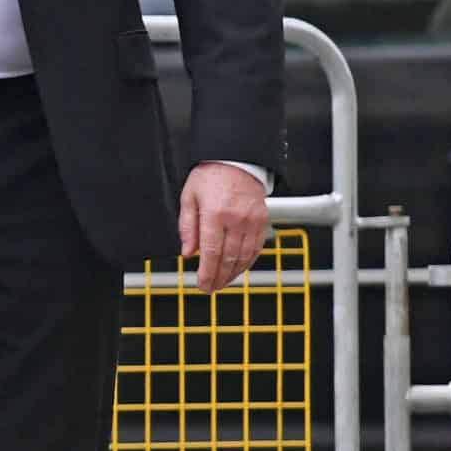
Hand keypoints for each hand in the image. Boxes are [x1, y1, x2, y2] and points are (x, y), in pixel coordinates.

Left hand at [179, 161, 268, 293]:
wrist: (237, 162)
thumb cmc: (210, 177)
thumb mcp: (189, 198)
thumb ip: (187, 227)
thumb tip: (188, 253)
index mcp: (215, 214)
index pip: (212, 252)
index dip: (207, 272)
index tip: (202, 284)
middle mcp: (236, 219)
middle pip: (228, 258)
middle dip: (219, 277)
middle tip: (210, 288)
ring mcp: (252, 221)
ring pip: (244, 256)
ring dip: (233, 274)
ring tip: (222, 283)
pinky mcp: (262, 221)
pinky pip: (256, 248)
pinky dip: (247, 262)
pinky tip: (238, 270)